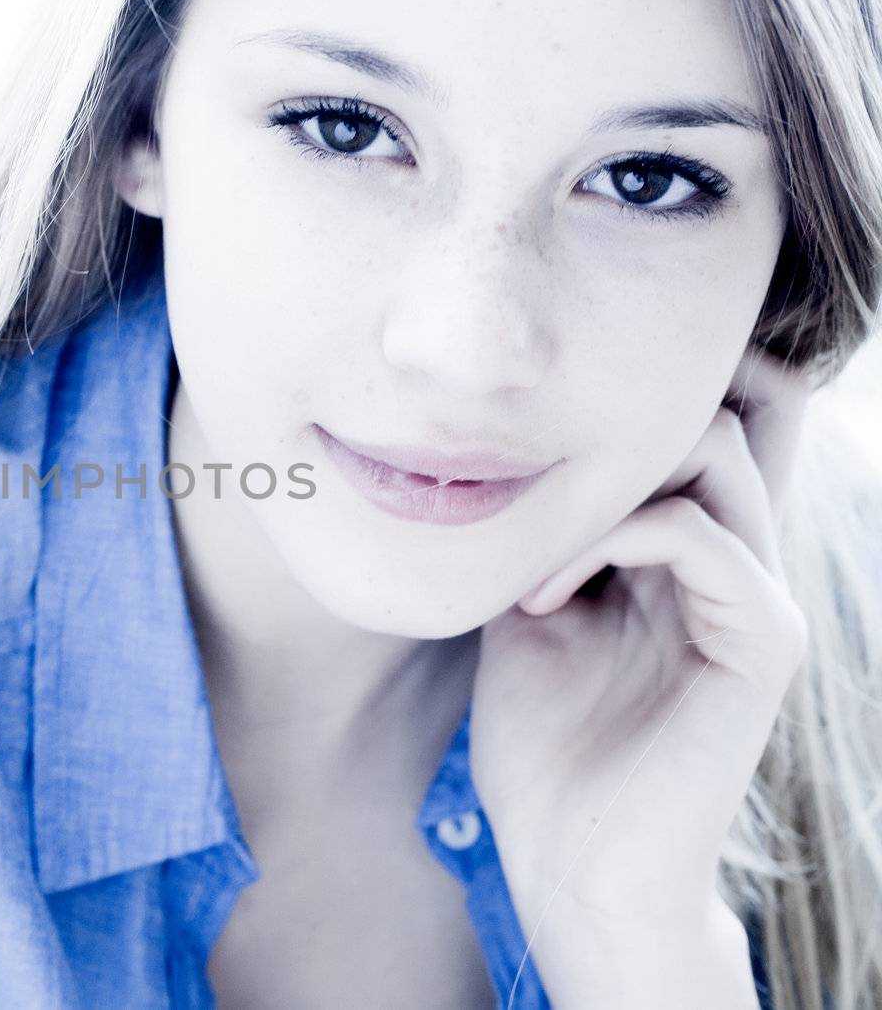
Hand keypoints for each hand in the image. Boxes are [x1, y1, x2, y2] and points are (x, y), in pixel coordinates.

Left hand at [469, 344, 814, 1003]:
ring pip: (718, 451)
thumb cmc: (543, 750)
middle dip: (614, 420)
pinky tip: (542, 597)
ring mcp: (754, 596)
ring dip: (601, 484)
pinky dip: (610, 541)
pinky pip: (705, 536)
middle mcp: (731, 561)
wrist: (571, 864)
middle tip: (521, 482)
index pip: (701, 426)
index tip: (512, 439)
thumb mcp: (525, 614)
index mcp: (682, 555)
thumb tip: (500, 460)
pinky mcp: (763, 640)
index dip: (626, 399)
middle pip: (727, 411)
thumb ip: (542, 534)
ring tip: (527, 565)